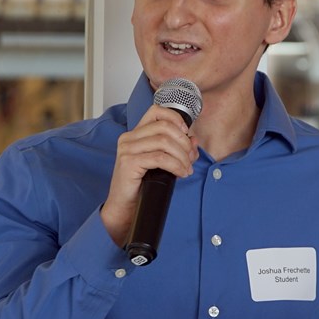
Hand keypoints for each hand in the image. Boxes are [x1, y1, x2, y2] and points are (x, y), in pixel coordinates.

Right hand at [101, 105, 199, 246]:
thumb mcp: (162, 163)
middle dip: (184, 142)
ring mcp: (127, 149)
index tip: (186, 133)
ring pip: (164, 142)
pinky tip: (181, 173)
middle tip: (190, 158)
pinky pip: (160, 158)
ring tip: (186, 168)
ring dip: (182, 156)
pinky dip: (176, 165)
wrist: (125, 207)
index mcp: (136, 134)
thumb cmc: (142, 185)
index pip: (156, 111)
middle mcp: (129, 138)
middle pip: (164, 127)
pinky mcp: (129, 163)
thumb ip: (176, 148)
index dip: (175, 118)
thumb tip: (193, 139)